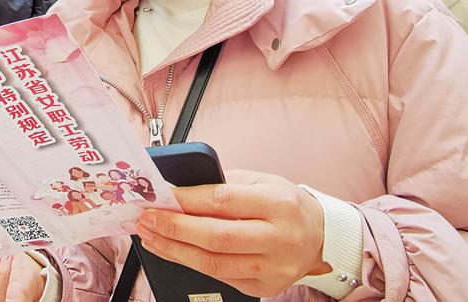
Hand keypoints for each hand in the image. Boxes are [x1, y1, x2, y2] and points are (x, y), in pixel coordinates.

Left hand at [135, 169, 327, 297]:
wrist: (320, 236)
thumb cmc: (284, 203)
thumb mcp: (262, 181)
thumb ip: (224, 185)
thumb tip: (178, 192)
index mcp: (278, 204)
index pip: (223, 201)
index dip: (186, 200)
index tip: (160, 195)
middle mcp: (278, 238)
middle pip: (217, 237)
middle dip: (175, 228)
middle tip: (147, 219)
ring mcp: (273, 268)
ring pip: (215, 264)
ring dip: (175, 250)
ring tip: (150, 237)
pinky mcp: (265, 287)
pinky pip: (220, 277)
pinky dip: (191, 264)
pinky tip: (172, 251)